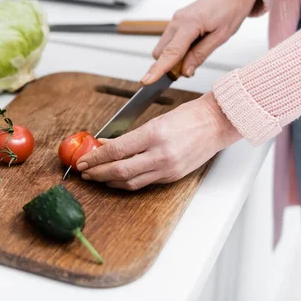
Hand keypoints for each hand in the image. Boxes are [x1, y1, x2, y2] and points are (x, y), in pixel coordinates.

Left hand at [76, 93, 241, 189]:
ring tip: (97, 176)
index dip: (95, 158)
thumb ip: (129, 136)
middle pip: (119, 171)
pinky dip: (127, 182)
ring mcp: (167, 169)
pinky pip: (143, 183)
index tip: (82, 161)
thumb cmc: (189, 116)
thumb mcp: (155, 120)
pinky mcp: (172, 177)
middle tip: (84, 172)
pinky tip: (117, 178)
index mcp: (154, 135)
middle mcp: (160, 155)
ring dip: (109, 181)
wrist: (217, 123)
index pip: (116, 150)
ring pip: (130, 182)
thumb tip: (106, 144)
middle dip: (97, 173)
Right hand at [142, 0, 258, 84]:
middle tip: (191, 66)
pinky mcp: (176, 22)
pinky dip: (176, 50)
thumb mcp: (221, 37)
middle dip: (170, 64)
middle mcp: (177, 21)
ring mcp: (174, 20)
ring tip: (195, 52)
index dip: (158, 69)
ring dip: (174, 57)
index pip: (171, 52)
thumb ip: (200, 55)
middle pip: (161, 53)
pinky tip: (192, 46)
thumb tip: (186, 72)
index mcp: (190, 23)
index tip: (147, 81)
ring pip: (163, 48)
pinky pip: (169, 42)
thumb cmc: (230, 10)